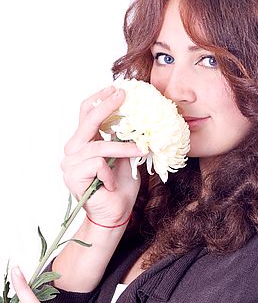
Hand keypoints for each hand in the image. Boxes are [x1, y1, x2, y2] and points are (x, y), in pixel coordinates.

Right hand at [61, 85, 144, 225]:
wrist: (116, 214)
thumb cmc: (121, 187)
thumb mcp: (126, 156)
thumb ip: (123, 138)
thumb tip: (136, 116)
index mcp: (84, 142)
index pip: (86, 114)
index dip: (100, 99)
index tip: (116, 87)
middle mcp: (73, 150)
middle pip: (87, 120)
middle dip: (107, 106)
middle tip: (123, 94)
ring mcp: (70, 163)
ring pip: (99, 146)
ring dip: (123, 148)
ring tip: (141, 149)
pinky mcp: (73, 176)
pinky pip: (98, 164)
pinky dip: (111, 173)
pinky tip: (112, 184)